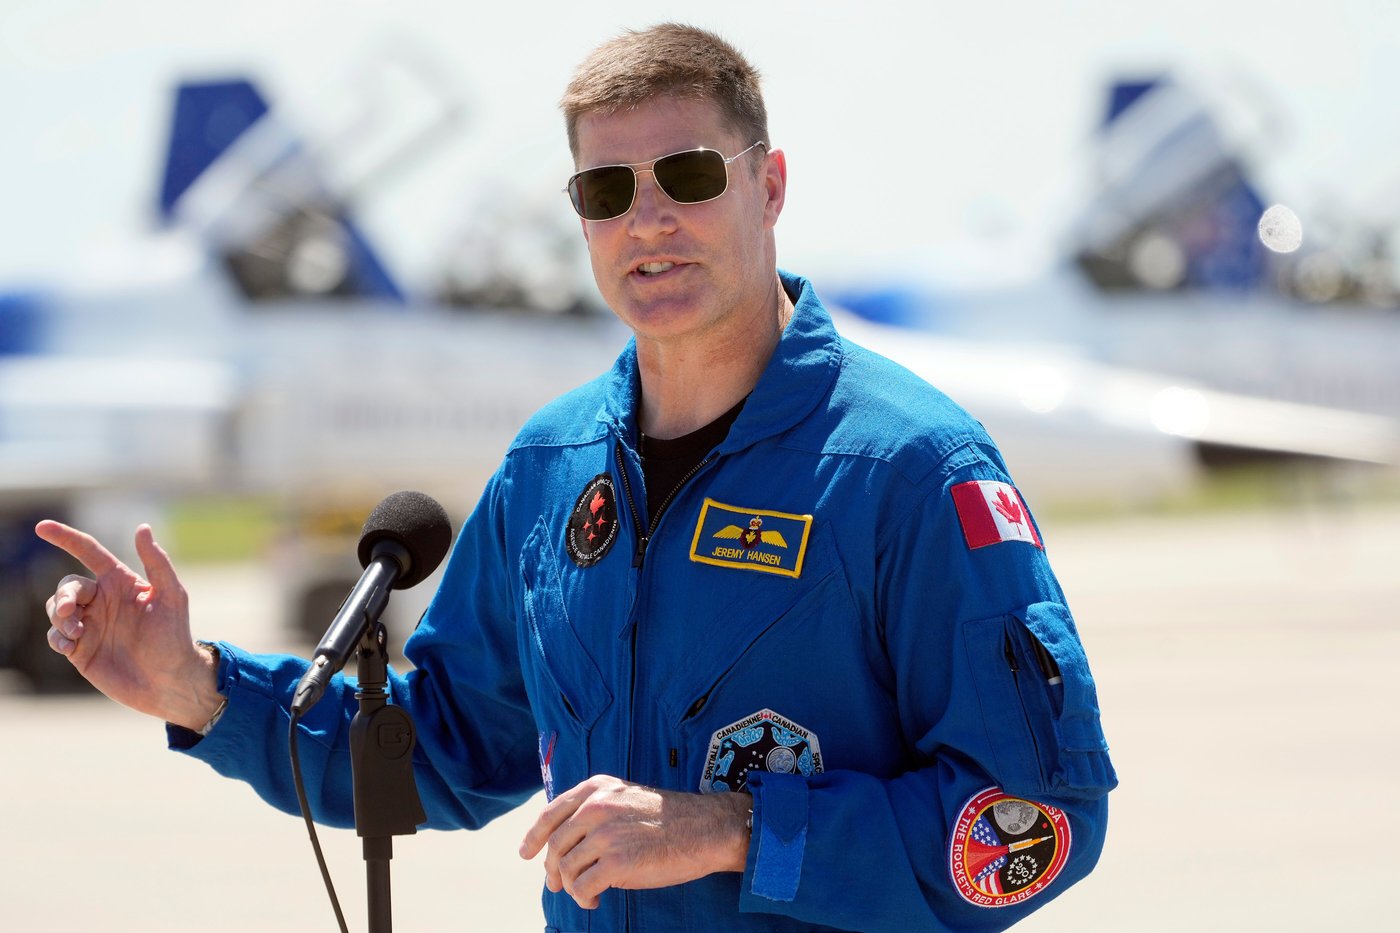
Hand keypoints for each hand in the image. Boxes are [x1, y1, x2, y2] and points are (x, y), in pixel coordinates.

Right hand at [35, 521, 222, 728]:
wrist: (168, 681)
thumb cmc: (174, 636)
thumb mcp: (171, 596)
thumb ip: (157, 561)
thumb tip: (142, 528)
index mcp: (120, 582)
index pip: (89, 552)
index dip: (65, 537)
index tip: (42, 527)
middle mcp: (102, 600)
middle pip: (67, 585)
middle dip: (65, 595)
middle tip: (73, 611)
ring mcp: (90, 624)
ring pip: (56, 608)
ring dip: (60, 616)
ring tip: (77, 632)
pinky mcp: (80, 648)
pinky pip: (55, 636)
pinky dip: (57, 637)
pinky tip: (71, 646)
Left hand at [517, 775, 749, 908]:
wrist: (704, 829)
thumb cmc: (667, 818)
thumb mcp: (625, 797)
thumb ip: (596, 808)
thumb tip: (564, 839)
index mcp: (596, 789)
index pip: (550, 813)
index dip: (534, 836)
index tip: (526, 852)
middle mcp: (596, 808)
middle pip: (555, 845)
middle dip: (552, 870)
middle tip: (556, 885)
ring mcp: (605, 835)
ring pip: (567, 869)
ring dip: (572, 887)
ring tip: (586, 894)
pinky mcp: (616, 863)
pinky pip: (582, 887)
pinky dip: (584, 898)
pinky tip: (594, 899)